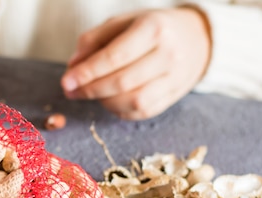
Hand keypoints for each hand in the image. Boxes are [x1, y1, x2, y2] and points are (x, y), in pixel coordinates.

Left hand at [61, 8, 210, 119]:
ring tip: (92, 93)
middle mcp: (168, 54)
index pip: (115, 56)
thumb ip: (94, 40)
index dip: (88, 72)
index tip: (66, 82)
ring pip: (133, 101)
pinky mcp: (174, 96)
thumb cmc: (149, 29)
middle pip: (122, 82)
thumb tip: (73, 67)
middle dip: (91, 90)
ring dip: (104, 102)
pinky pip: (142, 112)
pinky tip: (109, 101)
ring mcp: (175, 78)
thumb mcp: (122, 23)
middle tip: (71, 91)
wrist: (195, 39)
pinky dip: (120, 110)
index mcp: (153, 28)